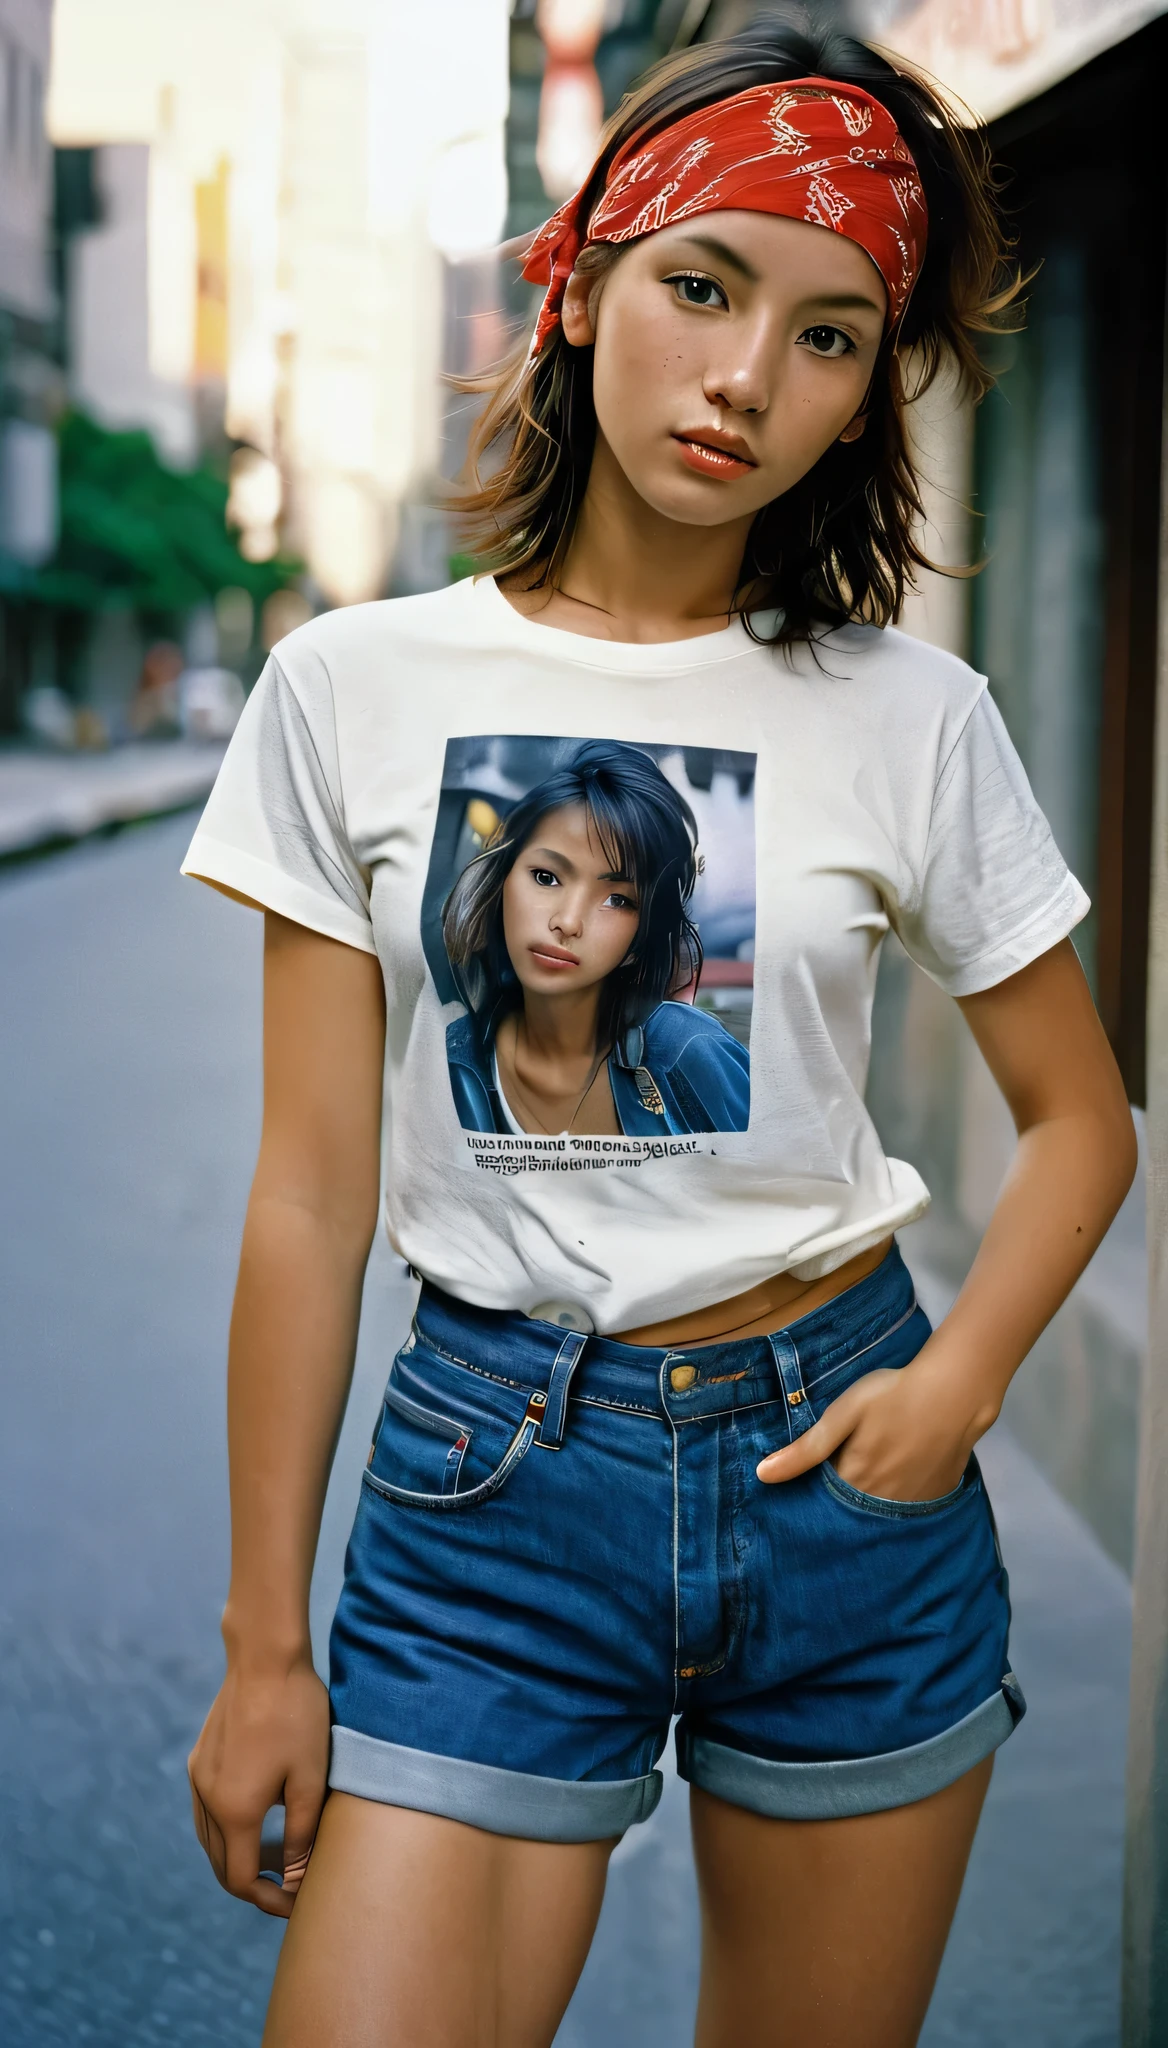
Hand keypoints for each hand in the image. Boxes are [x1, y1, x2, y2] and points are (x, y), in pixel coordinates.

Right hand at [188, 1655, 329, 1918]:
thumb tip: (294, 1878)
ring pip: (210, 1840)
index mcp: (234, 1812)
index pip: (242, 1880)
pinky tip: (259, 1815)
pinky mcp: (199, 1759)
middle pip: (222, 1866)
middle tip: (291, 1883)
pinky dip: (228, 1828)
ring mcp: (198, 1778)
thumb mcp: (311, 1780)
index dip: (269, 1901)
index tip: (297, 1904)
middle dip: (254, 1883)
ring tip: (279, 1852)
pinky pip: (207, 1810)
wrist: (265, 1658)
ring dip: (239, 1856)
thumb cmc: (297, 1716)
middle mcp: (207, 1800)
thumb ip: (301, 1835)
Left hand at [756, 1355, 996, 1501]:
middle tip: (851, 1462)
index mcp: (854, 1480)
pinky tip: (904, 1469)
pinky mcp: (936, 1495)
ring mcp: (912, 1502)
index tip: (818, 1471)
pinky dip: (902, 1494)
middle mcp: (881, 1500)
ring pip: (882, 1508)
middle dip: (844, 1495)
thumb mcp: (843, 1413)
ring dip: (874, 1496)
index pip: (825, 1498)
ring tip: (877, 1466)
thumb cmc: (893, 1395)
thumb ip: (806, 1449)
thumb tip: (763, 1476)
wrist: (955, 1392)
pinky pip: (910, 1505)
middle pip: (854, 1506)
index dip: (818, 1486)